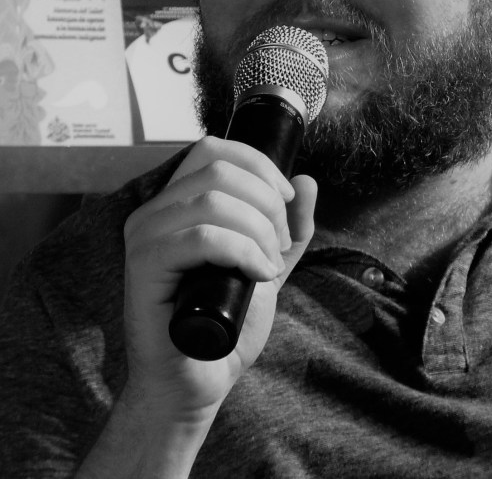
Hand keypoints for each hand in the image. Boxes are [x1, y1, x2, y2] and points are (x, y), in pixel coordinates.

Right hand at [121, 136, 314, 426]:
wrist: (198, 382)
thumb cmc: (228, 323)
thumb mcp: (270, 264)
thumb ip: (291, 227)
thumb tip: (306, 180)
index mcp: (177, 202)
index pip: (215, 149)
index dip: (260, 166)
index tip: (286, 202)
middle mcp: (154, 211)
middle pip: (221, 170)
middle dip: (268, 203)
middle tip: (279, 245)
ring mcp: (144, 237)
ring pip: (214, 200)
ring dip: (259, 230)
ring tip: (269, 265)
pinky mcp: (144, 267)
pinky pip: (202, 236)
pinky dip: (244, 250)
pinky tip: (260, 275)